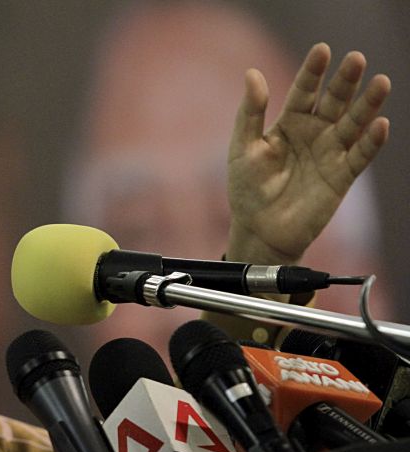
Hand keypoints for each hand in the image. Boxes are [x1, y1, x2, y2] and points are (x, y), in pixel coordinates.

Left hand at [226, 42, 389, 265]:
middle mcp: (314, 133)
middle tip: (355, 59)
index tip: (322, 50)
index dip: (313, 72)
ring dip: (367, 104)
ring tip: (381, 82)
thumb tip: (252, 73)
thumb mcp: (243, 148)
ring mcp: (330, 153)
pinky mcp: (341, 177)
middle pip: (334, 101)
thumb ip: (251, 113)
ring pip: (353, 124)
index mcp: (290, 123)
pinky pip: (360, 156)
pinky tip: (380, 124)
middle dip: (345, 81)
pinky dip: (371, 142)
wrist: (259, 230)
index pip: (304, 91)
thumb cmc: (247, 189)